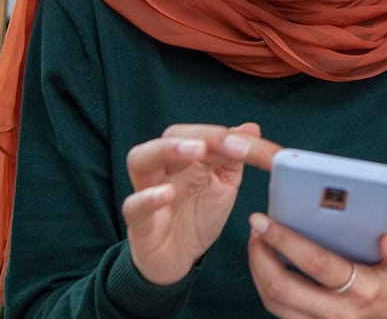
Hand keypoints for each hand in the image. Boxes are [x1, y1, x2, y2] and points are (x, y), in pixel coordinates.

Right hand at [122, 122, 260, 284]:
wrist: (180, 259)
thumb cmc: (198, 216)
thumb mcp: (224, 185)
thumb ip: (234, 158)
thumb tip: (251, 128)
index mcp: (188, 158)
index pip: (203, 134)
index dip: (229, 137)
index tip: (253, 145)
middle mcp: (165, 169)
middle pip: (171, 136)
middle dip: (201, 134)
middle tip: (230, 142)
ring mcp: (148, 193)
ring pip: (141, 159)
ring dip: (168, 149)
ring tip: (198, 150)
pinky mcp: (140, 224)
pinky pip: (133, 205)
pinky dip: (148, 198)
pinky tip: (167, 193)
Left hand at [247, 213, 386, 318]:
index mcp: (364, 291)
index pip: (318, 264)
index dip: (286, 241)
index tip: (265, 220)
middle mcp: (339, 314)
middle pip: (284, 287)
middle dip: (261, 255)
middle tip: (255, 226)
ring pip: (274, 302)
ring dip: (258, 269)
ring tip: (257, 240)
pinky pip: (278, 310)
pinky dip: (265, 285)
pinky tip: (265, 261)